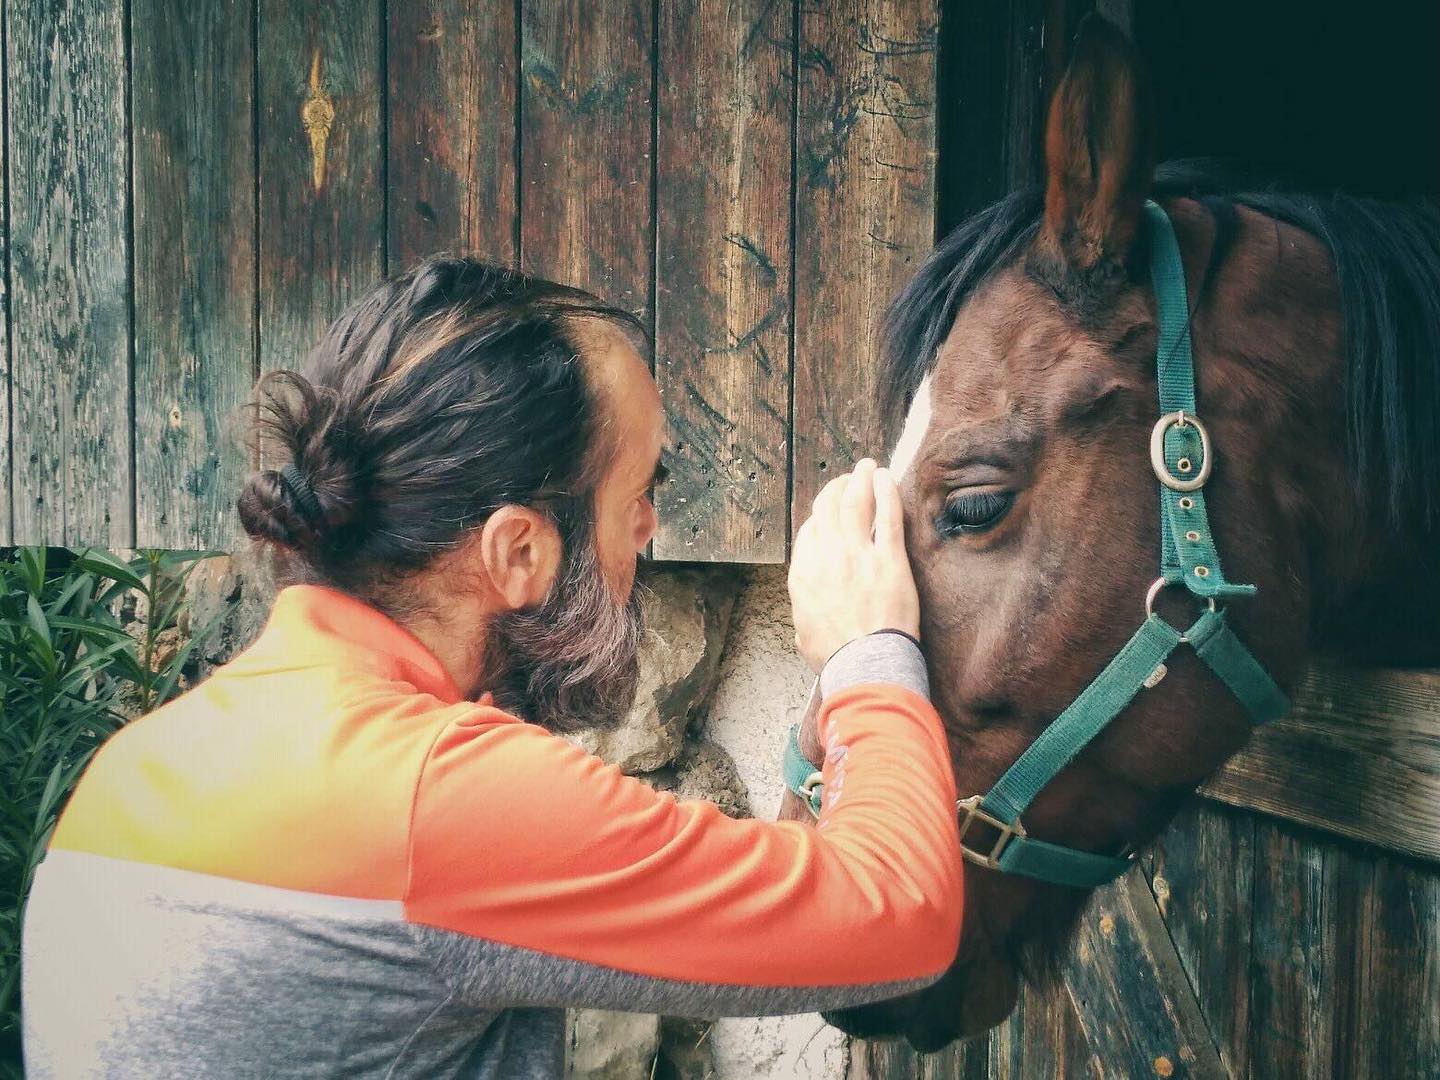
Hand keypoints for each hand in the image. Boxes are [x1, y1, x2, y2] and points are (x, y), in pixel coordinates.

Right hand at [788, 459, 920, 671]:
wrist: (864, 664)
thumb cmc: (836, 656)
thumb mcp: (803, 634)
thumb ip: (804, 614)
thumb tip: (806, 617)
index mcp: (803, 574)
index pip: (810, 530)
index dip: (821, 514)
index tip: (831, 509)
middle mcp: (827, 557)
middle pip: (829, 508)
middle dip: (837, 487)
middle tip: (848, 478)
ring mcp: (858, 554)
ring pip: (855, 502)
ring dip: (860, 477)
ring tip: (866, 465)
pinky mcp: (889, 558)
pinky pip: (887, 515)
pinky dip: (886, 491)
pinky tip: (887, 477)